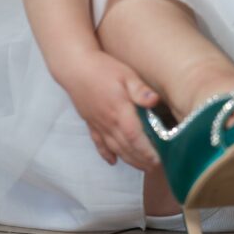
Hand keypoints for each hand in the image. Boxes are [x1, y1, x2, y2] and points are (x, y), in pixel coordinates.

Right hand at [61, 49, 161, 170]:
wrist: (74, 66)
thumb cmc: (103, 68)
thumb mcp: (126, 74)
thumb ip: (140, 90)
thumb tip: (155, 101)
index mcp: (120, 112)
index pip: (135, 138)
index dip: (147, 152)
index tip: (158, 160)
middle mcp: (109, 122)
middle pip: (126, 147)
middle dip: (141, 160)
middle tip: (155, 167)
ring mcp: (98, 124)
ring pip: (114, 148)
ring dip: (128, 160)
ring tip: (141, 167)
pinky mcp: (90, 122)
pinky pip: (98, 143)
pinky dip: (106, 153)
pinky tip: (112, 161)